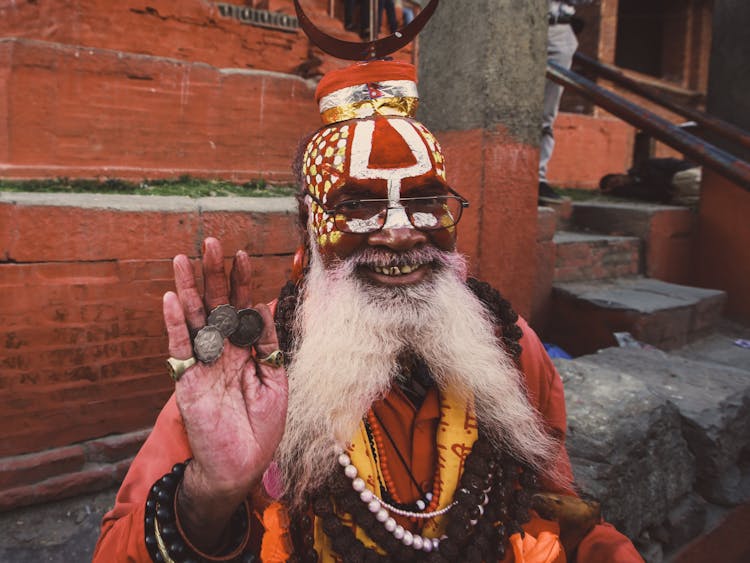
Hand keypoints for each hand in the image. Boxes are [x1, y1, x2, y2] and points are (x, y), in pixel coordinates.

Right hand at [163, 237, 287, 549]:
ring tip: (184, 259)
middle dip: (213, 273)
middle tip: (211, 241)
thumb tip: (263, 304)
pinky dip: (175, 322)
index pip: (241, 306)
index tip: (243, 254)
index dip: (241, 281)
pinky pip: (179, 347)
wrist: (242, 464)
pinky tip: (172, 297)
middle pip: (215, 304)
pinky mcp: (186, 379)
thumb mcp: (276, 380)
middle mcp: (222, 349)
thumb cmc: (261, 425)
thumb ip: (268, 344)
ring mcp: (202, 362)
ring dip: (189, 288)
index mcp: (244, 349)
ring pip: (193, 318)